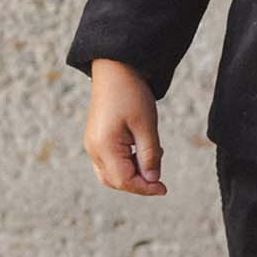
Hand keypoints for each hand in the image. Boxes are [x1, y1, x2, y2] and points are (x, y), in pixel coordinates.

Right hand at [83, 59, 167, 195]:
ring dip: (132, 174)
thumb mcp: (146, 125)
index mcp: (104, 147)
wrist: (114, 68)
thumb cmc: (131, 94)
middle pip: (115, 181)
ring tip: (153, 160)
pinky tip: (143, 151)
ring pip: (111, 173)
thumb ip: (149, 155)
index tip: (164, 188)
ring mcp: (92, 144)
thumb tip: (152, 180)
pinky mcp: (96, 138)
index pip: (124, 181)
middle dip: (138, 184)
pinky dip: (126, 163)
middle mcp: (93, 149)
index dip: (145, 188)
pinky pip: (110, 161)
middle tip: (159, 181)